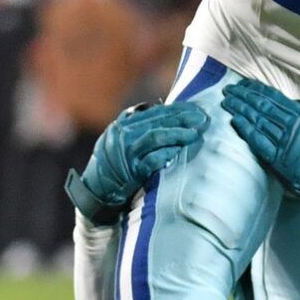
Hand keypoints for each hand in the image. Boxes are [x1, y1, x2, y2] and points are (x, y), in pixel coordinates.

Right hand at [67, 100, 208, 220]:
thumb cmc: (113, 164)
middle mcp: (123, 136)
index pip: (155, 112)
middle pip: (158, 122)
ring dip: (178, 134)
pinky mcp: (131, 172)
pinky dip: (167, 155)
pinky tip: (179, 151)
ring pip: (156, 137)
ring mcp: (126, 154)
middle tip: (202, 119)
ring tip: (195, 134)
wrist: (96, 191)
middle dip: (183, 119)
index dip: (178, 109)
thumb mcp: (118, 138)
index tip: (196, 109)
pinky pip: (152, 161)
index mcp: (123, 124)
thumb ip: (136, 123)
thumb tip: (161, 107)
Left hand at [223, 78, 299, 215]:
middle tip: (230, 89)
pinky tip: (235, 120)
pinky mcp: (275, 157)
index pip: (276, 98)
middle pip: (263, 107)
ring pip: (257, 120)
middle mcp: (291, 126)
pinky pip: (257, 140)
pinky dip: (245, 129)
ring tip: (228, 101)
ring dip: (241, 109)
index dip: (258, 90)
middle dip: (245, 96)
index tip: (246, 84)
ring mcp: (282, 142)